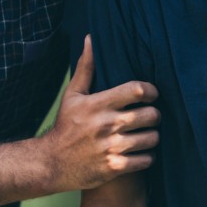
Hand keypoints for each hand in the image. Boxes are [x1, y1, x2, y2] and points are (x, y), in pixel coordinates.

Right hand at [41, 36, 160, 190]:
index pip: (136, 90)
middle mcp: (106, 125)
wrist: (51, 163)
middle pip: (150, 115)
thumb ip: (86, 68)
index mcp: (98, 104)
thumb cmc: (66, 126)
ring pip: (152, 138)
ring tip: (147, 134)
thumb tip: (91, 39)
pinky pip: (146, 160)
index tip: (150, 94)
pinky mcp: (114, 167)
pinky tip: (140, 152)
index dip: (151, 91)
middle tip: (151, 116)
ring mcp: (111, 147)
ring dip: (153, 136)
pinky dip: (147, 156)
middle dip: (155, 115)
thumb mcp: (72, 96)